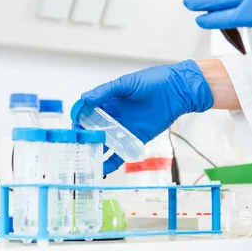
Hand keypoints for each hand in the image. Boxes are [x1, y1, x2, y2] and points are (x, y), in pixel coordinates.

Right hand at [80, 59, 213, 173]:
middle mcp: (114, 116)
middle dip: (85, 136)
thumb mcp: (126, 84)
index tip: (75, 125)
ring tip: (86, 158)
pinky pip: (121, 153)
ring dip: (95, 150)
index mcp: (109, 101)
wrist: (176, 91)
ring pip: (105, 142)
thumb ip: (105, 91)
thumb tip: (85, 99)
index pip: (88, 111)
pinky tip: (102, 169)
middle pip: (93, 129)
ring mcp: (124, 129)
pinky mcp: (136, 139)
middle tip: (79, 142)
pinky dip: (111, 162)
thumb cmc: (153, 82)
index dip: (79, 118)